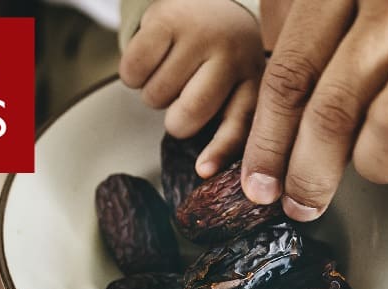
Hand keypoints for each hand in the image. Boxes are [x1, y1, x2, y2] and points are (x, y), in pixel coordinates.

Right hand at [120, 0, 264, 176]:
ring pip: (154, 98)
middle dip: (174, 120)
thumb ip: (231, 123)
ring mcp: (200, 35)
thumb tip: (205, 172)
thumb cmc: (220, 58)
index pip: (237, 125)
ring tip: (171, 70)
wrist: (207, 0)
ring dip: (153, 94)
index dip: (219, 151)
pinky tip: (152, 59)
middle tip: (182, 98)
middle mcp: (232, 55)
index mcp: (254, 80)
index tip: (202, 171)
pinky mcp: (166, 20)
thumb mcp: (237, 87)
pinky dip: (133, 74)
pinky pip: (133, 72)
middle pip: (184, 118)